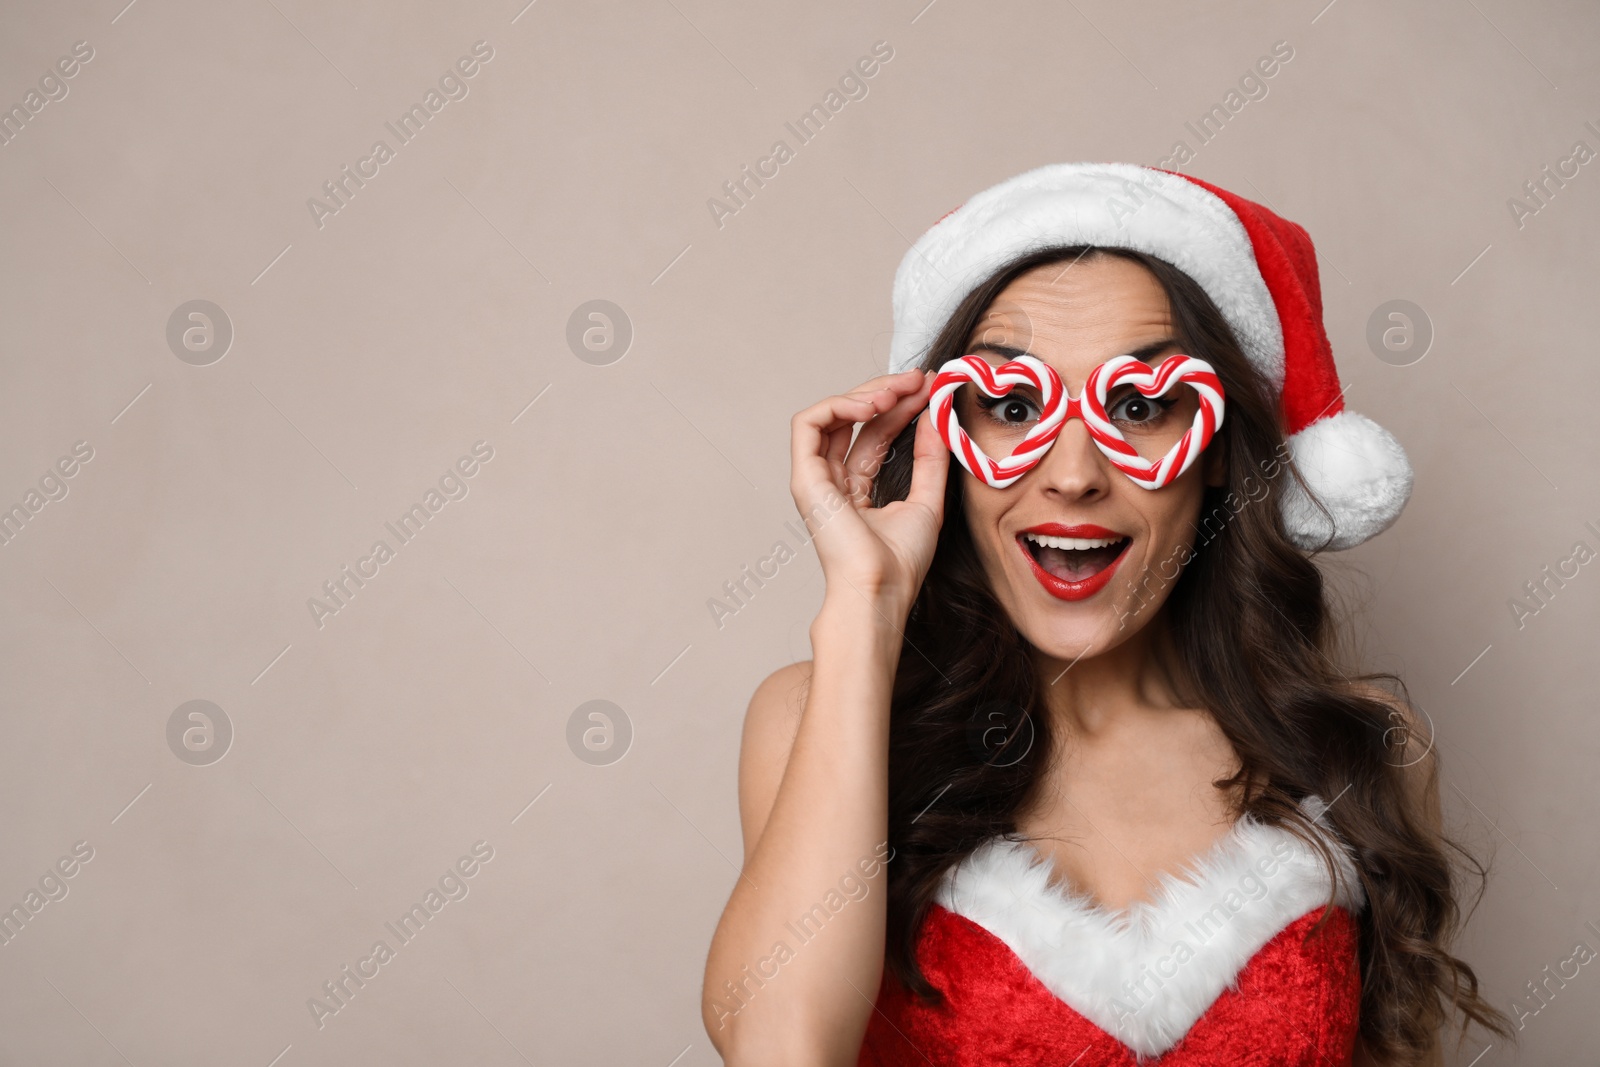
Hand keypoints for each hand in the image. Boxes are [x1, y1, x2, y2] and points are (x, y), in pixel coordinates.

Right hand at [788, 367, 948, 618]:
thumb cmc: (899, 564)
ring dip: (863, 394)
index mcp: (856, 489)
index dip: (901, 406)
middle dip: (886, 391)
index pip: (875, 434)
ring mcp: (816, 479)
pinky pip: (808, 424)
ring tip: (896, 391)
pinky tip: (871, 405)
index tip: (930, 388)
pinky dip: (838, 405)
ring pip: (829, 415)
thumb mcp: (927, 500)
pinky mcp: (804, 478)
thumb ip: (930, 458)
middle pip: (853, 420)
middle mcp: (832, 481)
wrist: (881, 590)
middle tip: (918, 379)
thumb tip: (936, 416)